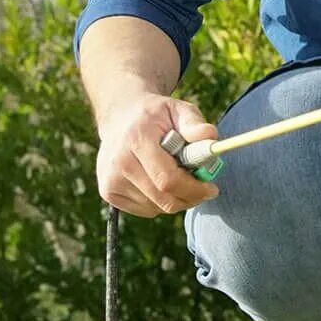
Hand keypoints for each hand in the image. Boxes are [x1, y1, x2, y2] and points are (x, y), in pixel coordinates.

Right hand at [95, 94, 221, 217]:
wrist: (121, 118)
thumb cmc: (157, 116)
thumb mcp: (178, 110)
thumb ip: (194, 123)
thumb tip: (210, 137)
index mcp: (137, 139)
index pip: (168, 179)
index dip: (194, 189)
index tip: (212, 188)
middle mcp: (119, 162)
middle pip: (163, 198)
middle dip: (190, 198)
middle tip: (205, 190)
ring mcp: (110, 179)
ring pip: (156, 207)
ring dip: (177, 199)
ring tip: (180, 177)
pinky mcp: (108, 192)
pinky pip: (146, 210)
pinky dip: (160, 202)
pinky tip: (160, 182)